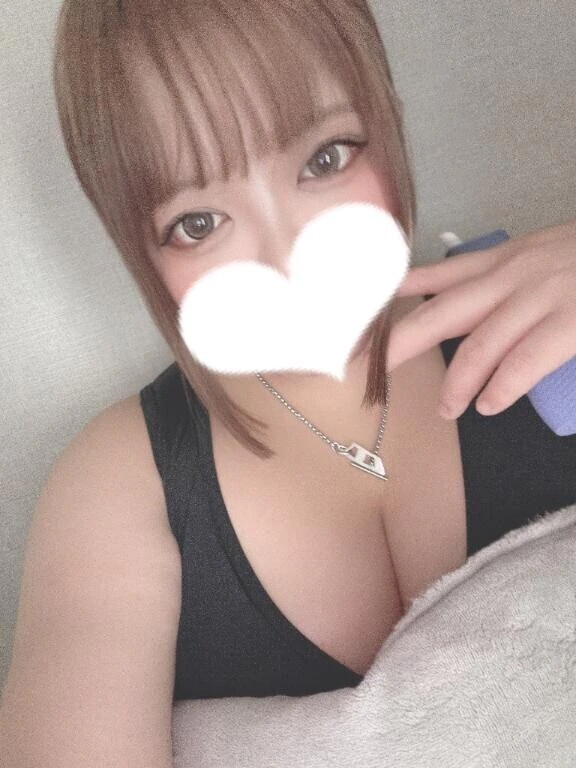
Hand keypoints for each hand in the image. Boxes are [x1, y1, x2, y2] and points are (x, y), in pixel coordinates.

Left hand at [386, 218, 575, 419]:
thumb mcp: (540, 249)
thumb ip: (500, 273)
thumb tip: (462, 304)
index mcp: (503, 258)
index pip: (436, 278)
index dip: (395, 300)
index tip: (363, 320)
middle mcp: (512, 275)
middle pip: (440, 313)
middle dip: (401, 344)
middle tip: (369, 371)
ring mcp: (541, 297)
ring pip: (480, 344)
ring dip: (457, 383)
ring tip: (446, 409)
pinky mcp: (571, 322)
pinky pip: (526, 361)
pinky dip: (503, 387)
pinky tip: (489, 406)